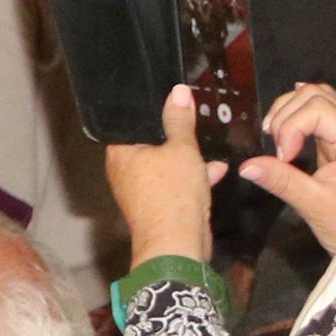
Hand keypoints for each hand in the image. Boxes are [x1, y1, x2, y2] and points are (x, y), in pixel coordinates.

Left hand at [104, 86, 219, 266]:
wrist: (177, 242)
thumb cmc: (172, 195)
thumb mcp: (182, 148)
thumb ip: (179, 120)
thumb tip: (177, 94)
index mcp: (120, 154)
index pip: (130, 125)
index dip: (152, 114)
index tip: (170, 106)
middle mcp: (124, 172)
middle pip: (151, 145)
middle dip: (175, 137)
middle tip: (193, 123)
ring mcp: (140, 190)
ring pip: (166, 165)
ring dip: (189, 158)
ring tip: (208, 147)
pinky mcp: (158, 204)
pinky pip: (175, 184)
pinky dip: (193, 177)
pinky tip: (216, 170)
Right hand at [242, 82, 335, 255]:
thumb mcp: (313, 205)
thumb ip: (280, 181)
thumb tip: (246, 166)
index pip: (317, 109)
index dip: (290, 127)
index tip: (283, 157)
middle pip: (317, 95)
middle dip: (286, 114)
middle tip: (276, 146)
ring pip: (320, 98)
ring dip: (291, 111)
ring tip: (277, 137)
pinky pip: (323, 112)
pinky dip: (300, 114)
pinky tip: (286, 125)